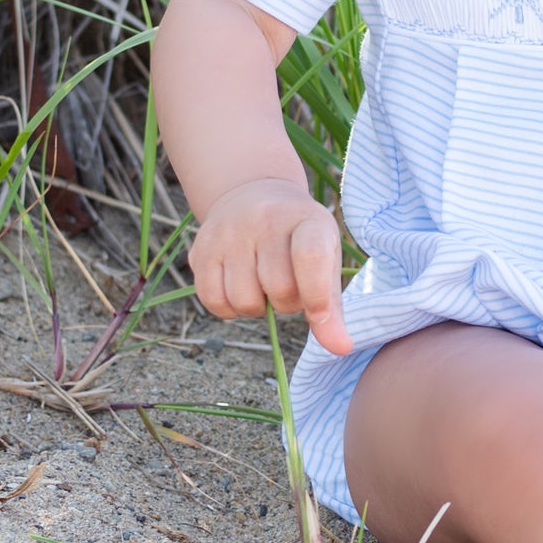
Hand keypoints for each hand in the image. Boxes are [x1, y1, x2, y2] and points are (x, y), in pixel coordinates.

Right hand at [188, 177, 352, 355]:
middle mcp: (266, 220)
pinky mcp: (201, 248)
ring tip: (263, 284)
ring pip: (244, 299)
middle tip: (288, 286)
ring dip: (257, 307)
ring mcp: (230, 232)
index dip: (316, 294)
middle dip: (287, 302)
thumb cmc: (299, 237)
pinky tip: (239, 289)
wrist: (252, 193)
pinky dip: (228, 309)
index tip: (318, 316)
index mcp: (308, 219)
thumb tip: (340, 349)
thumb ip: (332, 306)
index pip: (311, 257)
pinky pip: (213, 301)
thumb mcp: (325, 258)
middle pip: (279, 288)